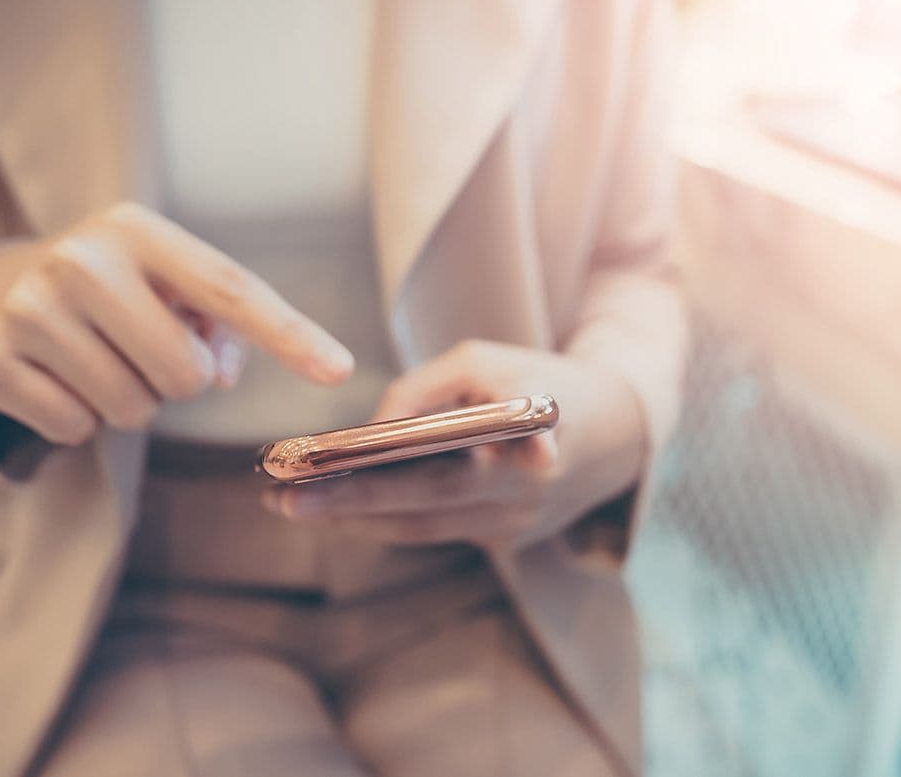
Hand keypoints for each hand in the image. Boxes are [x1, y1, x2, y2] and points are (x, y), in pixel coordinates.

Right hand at [0, 202, 353, 444]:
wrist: (6, 287)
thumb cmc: (122, 292)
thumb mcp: (172, 285)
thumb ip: (224, 324)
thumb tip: (220, 372)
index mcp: (137, 230)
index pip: (230, 289)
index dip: (290, 334)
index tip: (340, 371)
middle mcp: (78, 259)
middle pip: (186, 374)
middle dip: (181, 383)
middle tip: (146, 352)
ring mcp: (26, 308)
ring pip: (131, 410)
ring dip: (130, 402)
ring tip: (101, 360)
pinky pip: (74, 428)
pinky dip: (78, 420)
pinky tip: (60, 379)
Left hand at [261, 340, 645, 549]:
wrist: (621, 431)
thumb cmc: (542, 383)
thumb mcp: (486, 362)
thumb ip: (423, 391)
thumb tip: (369, 432)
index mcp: (523, 445)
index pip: (442, 467)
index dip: (380, 476)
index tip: (320, 471)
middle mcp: (520, 498)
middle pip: (421, 508)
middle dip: (346, 507)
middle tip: (280, 501)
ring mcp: (514, 527)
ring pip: (421, 529)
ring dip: (355, 520)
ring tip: (289, 503)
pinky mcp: (506, 539)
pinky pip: (436, 531)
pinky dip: (387, 520)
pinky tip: (339, 510)